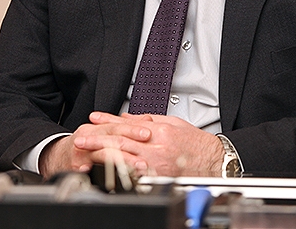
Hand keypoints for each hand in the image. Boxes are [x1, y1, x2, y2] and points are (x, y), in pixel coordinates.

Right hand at [37, 114, 152, 175]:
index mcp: (96, 128)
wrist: (54, 155)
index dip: (133, 129)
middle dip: (130, 146)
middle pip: (110, 138)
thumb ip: (124, 126)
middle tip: (145, 156)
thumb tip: (147, 120)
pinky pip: (86, 171)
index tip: (148, 133)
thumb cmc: (82, 144)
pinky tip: (107, 177)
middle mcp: (88, 138)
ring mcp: (81, 153)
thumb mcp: (101, 131)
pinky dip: (95, 173)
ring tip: (135, 168)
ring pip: (101, 155)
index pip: (117, 125)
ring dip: (120, 161)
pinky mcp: (74, 168)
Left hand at [77, 112, 224, 176]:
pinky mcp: (158, 178)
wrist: (215, 162)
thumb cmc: (197, 144)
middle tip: (80, 139)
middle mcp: (156, 147)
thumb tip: (128, 117)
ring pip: (124, 159)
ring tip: (86, 155)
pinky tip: (105, 172)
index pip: (128, 124)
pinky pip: (134, 175)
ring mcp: (156, 165)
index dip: (107, 122)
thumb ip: (149, 120)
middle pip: (121, 142)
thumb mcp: (174, 123)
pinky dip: (118, 172)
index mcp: (160, 131)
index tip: (92, 121)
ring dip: (103, 156)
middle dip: (98, 140)